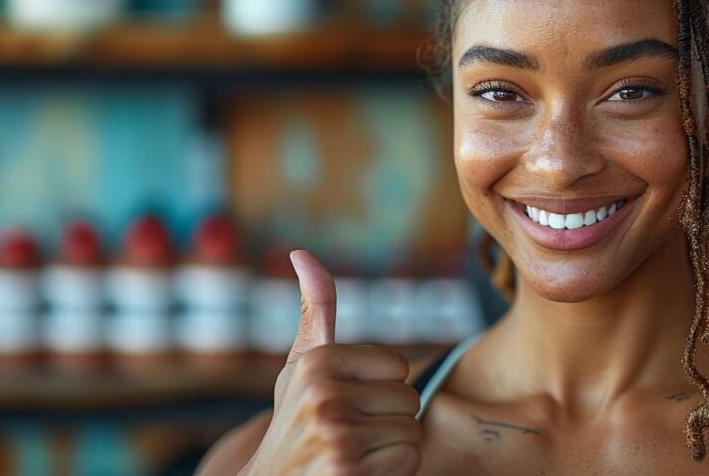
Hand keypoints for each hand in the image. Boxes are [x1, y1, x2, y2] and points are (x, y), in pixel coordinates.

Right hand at [241, 250, 422, 475]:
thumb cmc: (296, 421)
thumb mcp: (301, 366)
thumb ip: (316, 310)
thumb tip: (302, 253)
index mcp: (316, 362)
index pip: (397, 365)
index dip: (381, 389)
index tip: (349, 404)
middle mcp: (322, 394)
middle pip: (409, 397)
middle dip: (389, 420)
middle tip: (353, 434)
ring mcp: (335, 435)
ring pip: (412, 430)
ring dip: (393, 448)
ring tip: (357, 454)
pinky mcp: (348, 470)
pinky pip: (409, 459)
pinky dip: (393, 471)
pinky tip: (361, 473)